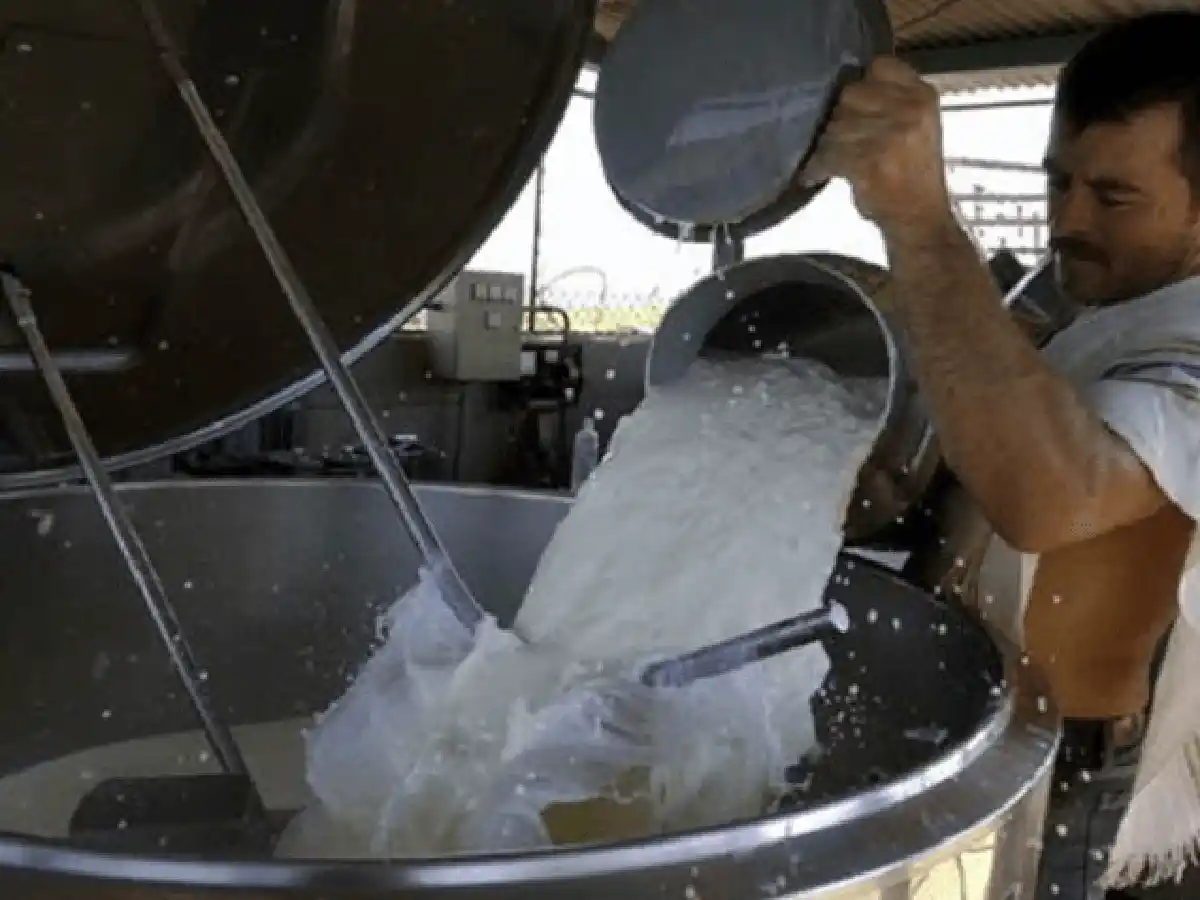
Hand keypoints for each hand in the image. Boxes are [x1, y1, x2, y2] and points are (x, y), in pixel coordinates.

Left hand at [805, 56, 951, 229]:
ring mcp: (891, 135)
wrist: (920, 217)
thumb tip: (845, 87)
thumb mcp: (917, 125)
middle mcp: (910, 110)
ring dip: (826, 145)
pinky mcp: (869, 161)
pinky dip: (818, 167)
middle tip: (840, 140)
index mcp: (922, 96)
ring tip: (831, 160)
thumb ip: (892, 100)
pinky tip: (817, 175)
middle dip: (840, 118)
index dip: (861, 84)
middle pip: (850, 94)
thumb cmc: (912, 172)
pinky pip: (829, 155)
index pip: (879, 65)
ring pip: (835, 126)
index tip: (855, 106)